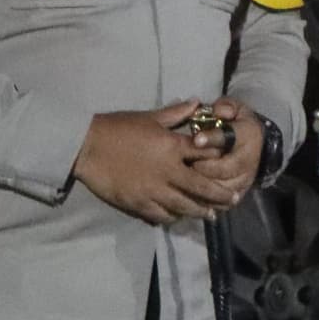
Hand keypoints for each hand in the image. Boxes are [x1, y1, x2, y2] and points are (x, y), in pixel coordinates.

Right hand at [74, 102, 244, 224]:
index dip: (218, 161)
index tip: (229, 167)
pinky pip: (161, 215)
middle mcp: (168, 172)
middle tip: (231, 201)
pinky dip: (173, 217)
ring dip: (199, 212)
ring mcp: (153, 191)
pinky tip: (178, 217)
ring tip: (210, 215)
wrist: (87, 147)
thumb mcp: (148, 117)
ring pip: (184, 207)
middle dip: (218, 196)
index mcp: (172, 148)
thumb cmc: (117, 128)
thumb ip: (175, 113)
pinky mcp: (139, 204)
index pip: (204, 155)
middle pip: (200, 188)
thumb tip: (196, 102)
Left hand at [180, 97, 265, 205]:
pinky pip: (219, 203)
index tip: (196, 139)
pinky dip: (203, 200)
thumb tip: (219, 110)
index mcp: (247, 137)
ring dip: (199, 185)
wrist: (256, 146)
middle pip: (222, 169)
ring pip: (219, 189)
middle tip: (181, 164)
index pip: (228, 140)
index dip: (212, 139)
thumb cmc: (237, 124)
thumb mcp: (236, 109)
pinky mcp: (237, 195)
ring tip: (181, 180)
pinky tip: (187, 195)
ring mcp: (244, 181)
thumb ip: (227, 107)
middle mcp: (248, 162)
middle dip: (200, 166)